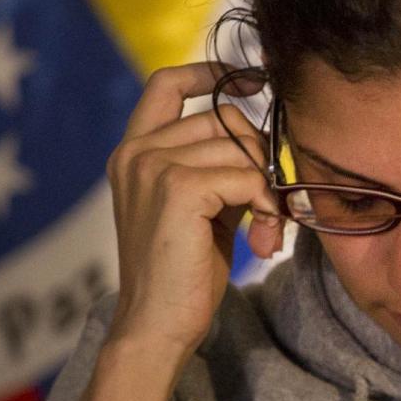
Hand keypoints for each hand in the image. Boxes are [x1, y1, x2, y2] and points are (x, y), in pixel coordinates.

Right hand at [104, 63, 283, 355]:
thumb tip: (262, 138)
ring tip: (263, 231)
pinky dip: (265, 205)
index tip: (251, 80)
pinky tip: (260, 240)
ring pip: (239, 147)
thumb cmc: (182, 270)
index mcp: (133, 151)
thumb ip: (216, 165)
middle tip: (267, 205)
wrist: (156, 326)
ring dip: (266, 189)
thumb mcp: (198, 204)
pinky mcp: (177, 188)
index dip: (210, 73)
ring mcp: (152, 166)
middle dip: (257, 155)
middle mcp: (136, 151)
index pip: (166, 83)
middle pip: (223, 117)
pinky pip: (246, 176)